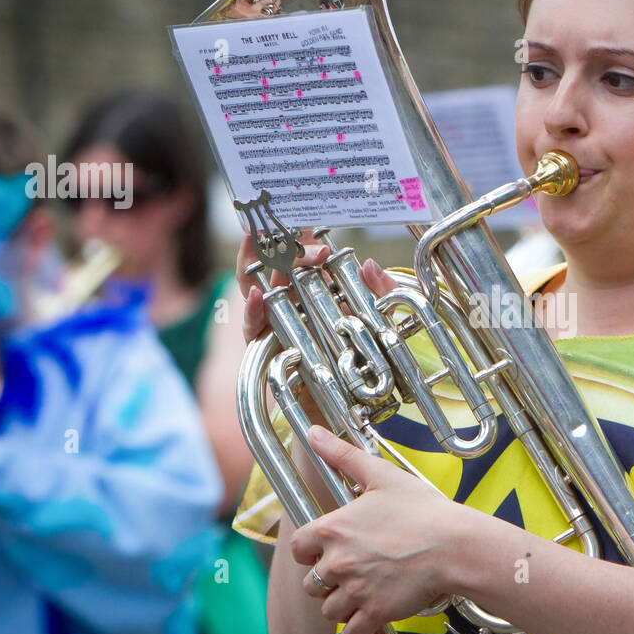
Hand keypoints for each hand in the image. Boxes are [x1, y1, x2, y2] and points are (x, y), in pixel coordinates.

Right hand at [236, 233, 399, 425]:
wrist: (348, 409)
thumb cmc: (361, 361)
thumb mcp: (382, 322)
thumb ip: (381, 295)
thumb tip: (370, 264)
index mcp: (313, 293)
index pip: (299, 257)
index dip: (298, 238)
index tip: (308, 224)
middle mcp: (288, 305)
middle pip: (271, 266)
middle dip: (273, 242)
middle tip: (286, 230)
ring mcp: (273, 325)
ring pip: (254, 288)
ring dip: (256, 264)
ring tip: (259, 243)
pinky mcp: (264, 350)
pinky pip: (252, 327)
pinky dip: (252, 310)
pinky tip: (257, 296)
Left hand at [293, 425, 473, 633]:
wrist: (455, 545)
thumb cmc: (423, 510)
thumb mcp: (382, 475)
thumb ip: (343, 455)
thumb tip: (314, 432)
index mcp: (333, 529)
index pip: (298, 548)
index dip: (310, 551)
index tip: (326, 551)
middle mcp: (337, 562)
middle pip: (312, 584)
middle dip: (327, 581)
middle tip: (353, 572)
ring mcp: (355, 591)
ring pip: (329, 610)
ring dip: (342, 605)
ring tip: (364, 593)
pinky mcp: (375, 613)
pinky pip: (352, 631)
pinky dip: (360, 627)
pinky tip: (374, 614)